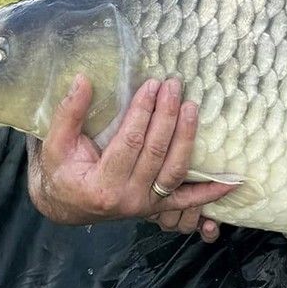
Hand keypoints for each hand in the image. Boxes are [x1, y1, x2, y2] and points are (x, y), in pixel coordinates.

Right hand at [28, 75, 234, 240]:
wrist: (64, 206)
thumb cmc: (59, 172)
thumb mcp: (54, 144)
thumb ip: (68, 113)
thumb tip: (83, 80)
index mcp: (102, 185)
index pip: (129, 142)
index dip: (143, 112)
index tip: (152, 85)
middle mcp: (128, 199)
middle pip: (156, 152)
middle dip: (167, 116)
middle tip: (174, 85)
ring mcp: (146, 206)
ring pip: (175, 170)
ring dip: (187, 138)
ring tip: (192, 107)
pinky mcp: (158, 207)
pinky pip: (188, 200)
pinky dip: (210, 193)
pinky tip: (231, 182)